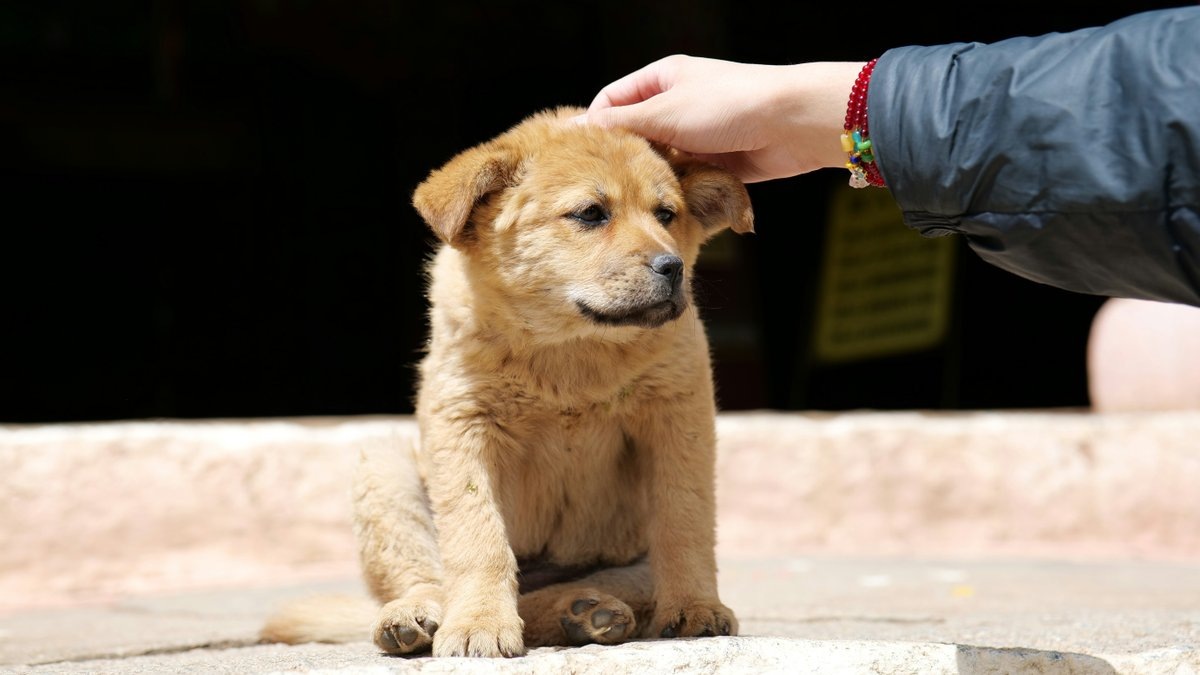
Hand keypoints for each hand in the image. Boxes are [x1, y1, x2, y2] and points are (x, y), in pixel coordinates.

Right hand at [584, 55, 863, 182]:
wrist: (792, 124)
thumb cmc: (730, 105)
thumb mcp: (665, 112)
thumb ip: (620, 124)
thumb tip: (575, 128)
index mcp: (662, 79)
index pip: (611, 102)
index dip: (594, 128)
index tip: (581, 157)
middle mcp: (677, 105)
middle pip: (633, 136)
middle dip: (622, 159)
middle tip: (607, 185)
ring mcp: (697, 135)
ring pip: (657, 162)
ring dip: (650, 178)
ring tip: (636, 198)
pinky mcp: (714, 162)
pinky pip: (683, 179)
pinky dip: (675, 190)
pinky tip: (665, 203)